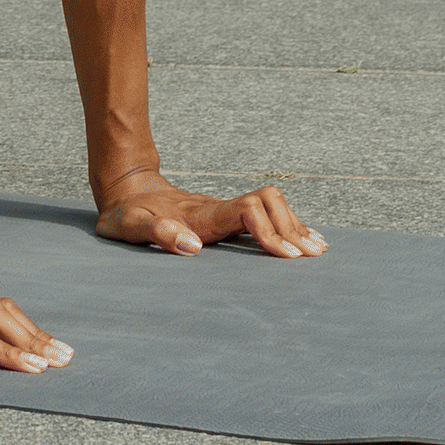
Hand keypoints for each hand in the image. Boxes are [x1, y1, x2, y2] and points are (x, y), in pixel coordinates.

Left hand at [95, 168, 326, 258]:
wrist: (127, 187)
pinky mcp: (226, 215)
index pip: (248, 212)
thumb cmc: (126, 213)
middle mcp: (219, 209)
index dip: (269, 231)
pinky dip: (286, 226)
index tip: (286, 257)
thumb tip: (191, 247)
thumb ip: (156, 233)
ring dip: (294, 225)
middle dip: (292, 228)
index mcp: (202, 215)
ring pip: (271, 206)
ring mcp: (224, 211)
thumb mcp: (129, 226)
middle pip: (269, 204)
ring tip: (318, 248)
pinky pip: (264, 215)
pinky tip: (301, 240)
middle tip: (314, 256)